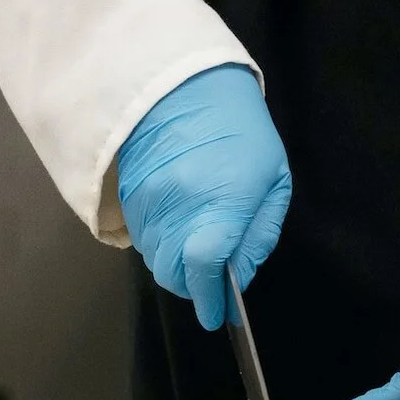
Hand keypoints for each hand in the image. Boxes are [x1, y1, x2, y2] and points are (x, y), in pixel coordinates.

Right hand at [115, 63, 290, 330]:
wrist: (184, 85)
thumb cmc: (240, 130)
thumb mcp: (272, 179)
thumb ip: (259, 233)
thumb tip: (239, 276)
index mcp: (221, 202)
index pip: (206, 268)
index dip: (211, 299)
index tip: (218, 313)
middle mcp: (177, 208)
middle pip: (175, 275)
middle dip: (195, 287)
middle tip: (212, 280)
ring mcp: (147, 204)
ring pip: (156, 260)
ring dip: (177, 266)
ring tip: (196, 247)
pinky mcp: (127, 197)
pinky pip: (143, 240)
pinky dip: (160, 246)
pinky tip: (178, 227)